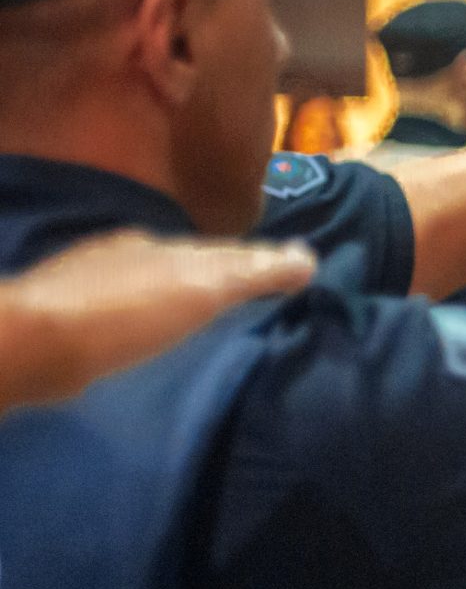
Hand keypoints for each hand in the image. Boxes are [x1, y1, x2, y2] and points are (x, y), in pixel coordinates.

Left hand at [11, 232, 314, 400]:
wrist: (33, 343)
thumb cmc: (124, 314)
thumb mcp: (201, 290)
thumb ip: (252, 274)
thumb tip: (309, 257)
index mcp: (158, 245)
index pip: (218, 250)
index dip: (252, 261)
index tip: (283, 274)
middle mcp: (122, 255)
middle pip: (181, 262)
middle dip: (214, 274)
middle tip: (247, 293)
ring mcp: (87, 284)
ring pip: (145, 283)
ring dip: (174, 294)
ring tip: (200, 315)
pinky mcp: (64, 319)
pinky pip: (118, 309)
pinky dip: (141, 315)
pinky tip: (142, 332)